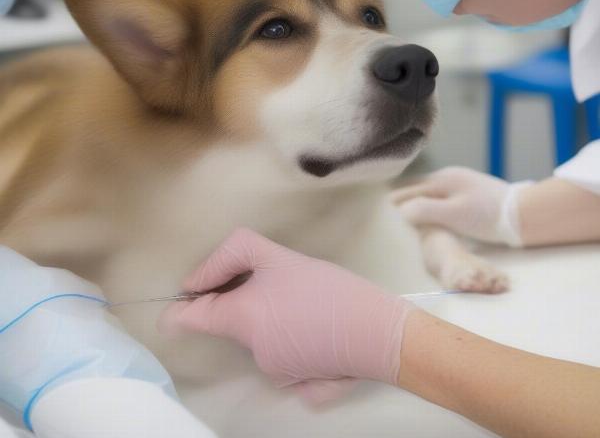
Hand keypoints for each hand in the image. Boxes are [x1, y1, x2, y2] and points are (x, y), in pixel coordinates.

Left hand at [158, 228, 414, 404]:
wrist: (377, 331)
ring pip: (262, 341)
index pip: (190, 319)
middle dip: (249, 304)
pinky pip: (285, 359)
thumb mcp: (278, 256)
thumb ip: (232, 255)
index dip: (182, 307)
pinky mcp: (299, 384)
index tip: (188, 296)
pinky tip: (319, 331)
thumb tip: (196, 281)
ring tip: (308, 307)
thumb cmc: (326, 289)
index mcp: (242, 319)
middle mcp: (252, 351)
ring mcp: (276, 372)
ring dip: (274, 323)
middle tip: (282, 286)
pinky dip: (294, 343)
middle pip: (234, 325)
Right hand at [391, 166, 530, 246]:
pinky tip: (432, 209)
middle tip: (388, 209)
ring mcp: (461, 180)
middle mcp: (449, 175)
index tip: (380, 209)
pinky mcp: (470, 188)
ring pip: (430, 189)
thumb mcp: (452, 215)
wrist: (522, 213)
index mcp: (442, 179)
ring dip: (418, 198)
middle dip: (404, 196)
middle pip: (418, 186)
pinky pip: (442, 193)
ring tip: (406, 210)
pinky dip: (431, 200)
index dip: (395, 201)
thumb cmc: (486, 216)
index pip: (410, 190)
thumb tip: (401, 210)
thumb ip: (425, 209)